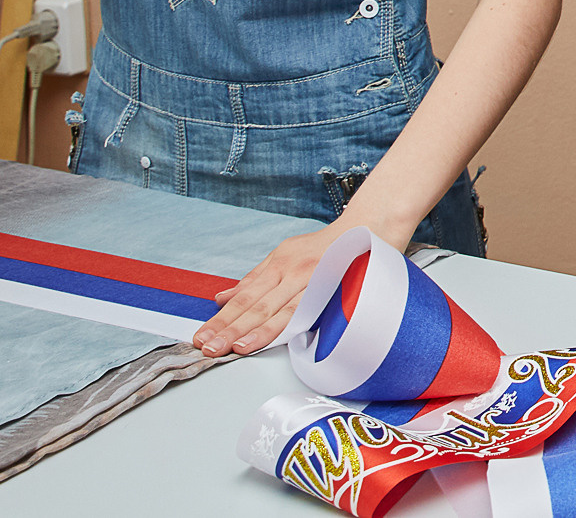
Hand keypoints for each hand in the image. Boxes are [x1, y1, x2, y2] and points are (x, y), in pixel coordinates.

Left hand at [195, 213, 404, 356]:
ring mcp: (314, 280)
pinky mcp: (333, 287)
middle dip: (229, 329)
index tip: (202, 337)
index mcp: (280, 264)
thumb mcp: (286, 255)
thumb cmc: (330, 246)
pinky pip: (307, 311)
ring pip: (279, 310)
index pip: (244, 297)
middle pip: (256, 305)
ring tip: (231, 348)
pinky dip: (287, 326)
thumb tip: (222, 298)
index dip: (222, 319)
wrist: (373, 227)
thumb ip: (255, 279)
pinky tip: (273, 337)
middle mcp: (294, 271)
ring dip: (253, 331)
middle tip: (207, 348)